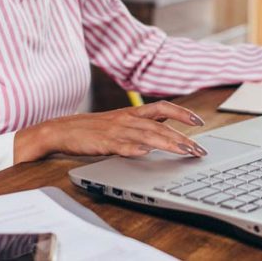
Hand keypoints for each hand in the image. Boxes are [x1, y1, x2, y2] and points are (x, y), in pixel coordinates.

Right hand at [14, 101, 208, 162]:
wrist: (61, 130)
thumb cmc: (92, 129)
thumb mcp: (120, 122)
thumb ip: (141, 124)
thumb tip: (165, 128)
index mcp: (131, 113)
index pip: (163, 108)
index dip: (182, 112)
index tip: (200, 121)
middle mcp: (127, 119)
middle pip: (160, 125)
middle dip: (182, 136)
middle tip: (199, 148)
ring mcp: (116, 131)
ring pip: (147, 135)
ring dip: (168, 143)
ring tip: (184, 152)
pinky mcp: (104, 143)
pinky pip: (122, 146)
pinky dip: (136, 149)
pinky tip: (148, 153)